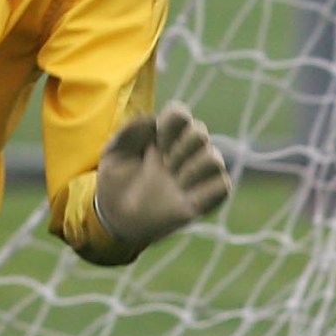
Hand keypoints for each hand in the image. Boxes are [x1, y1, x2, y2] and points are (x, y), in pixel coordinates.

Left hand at [94, 101, 230, 244]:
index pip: (181, 114)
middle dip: (181, 145)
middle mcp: (182, 155)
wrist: (116, 220)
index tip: (156, 139)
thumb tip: (154, 120)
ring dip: (194, 166)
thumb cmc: (114, 185)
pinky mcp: (202, 201)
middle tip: (164, 163)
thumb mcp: (112, 156)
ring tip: (174, 178)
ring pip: (215, 157)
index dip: (173, 120)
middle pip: (200, 131)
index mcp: (162, 140)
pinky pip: (223, 184)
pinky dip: (207, 186)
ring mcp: (194, 178)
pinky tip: (185, 192)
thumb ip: (128, 133)